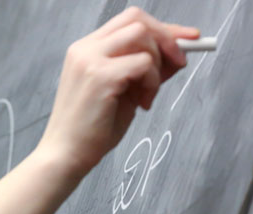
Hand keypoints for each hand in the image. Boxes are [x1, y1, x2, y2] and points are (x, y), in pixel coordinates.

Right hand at [36, 7, 199, 179]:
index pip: (129, 21)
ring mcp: (90, 61)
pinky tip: (142, 104)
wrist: (65, 156)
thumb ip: (144, 70)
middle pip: (137, 19)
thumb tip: (177, 54)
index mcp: (85, 50)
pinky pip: (144, 64)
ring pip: (143, 37)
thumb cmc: (89, 130)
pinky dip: (152, 83)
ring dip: (156, 65)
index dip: (162, 27)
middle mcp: (85, 49)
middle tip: (178, 63)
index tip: (186, 39)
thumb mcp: (122, 92)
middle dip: (167, 37)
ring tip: (146, 94)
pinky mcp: (101, 77)